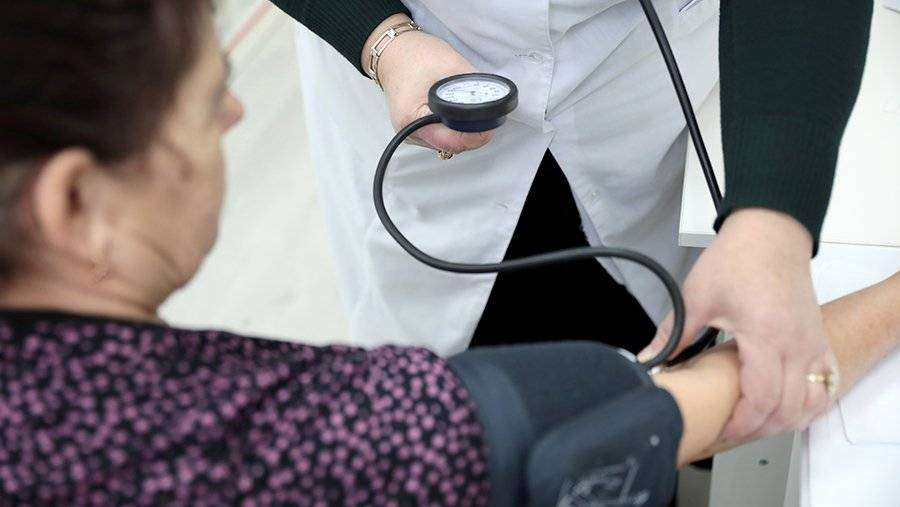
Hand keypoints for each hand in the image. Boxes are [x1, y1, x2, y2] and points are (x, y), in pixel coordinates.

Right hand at [370, 15, 493, 154]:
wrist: (393, 52)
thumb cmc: (414, 55)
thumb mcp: (452, 65)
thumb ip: (473, 87)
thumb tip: (492, 102)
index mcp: (413, 118)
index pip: (452, 141)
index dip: (475, 136)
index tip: (490, 127)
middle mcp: (409, 131)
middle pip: (451, 146)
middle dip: (471, 135)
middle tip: (487, 120)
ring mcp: (410, 133)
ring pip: (446, 144)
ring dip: (461, 133)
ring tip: (470, 116)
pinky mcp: (414, 130)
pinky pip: (439, 137)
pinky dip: (451, 129)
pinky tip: (455, 116)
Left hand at [639, 209, 837, 440]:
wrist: (770, 232)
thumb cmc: (738, 258)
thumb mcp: (696, 295)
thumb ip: (672, 333)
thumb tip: (647, 359)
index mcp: (766, 336)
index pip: (761, 399)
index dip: (740, 423)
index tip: (719, 430)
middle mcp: (796, 344)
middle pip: (787, 410)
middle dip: (757, 429)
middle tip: (729, 434)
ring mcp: (812, 343)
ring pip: (810, 402)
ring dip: (784, 420)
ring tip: (753, 423)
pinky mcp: (817, 338)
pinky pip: (825, 383)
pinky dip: (808, 402)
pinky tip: (786, 407)